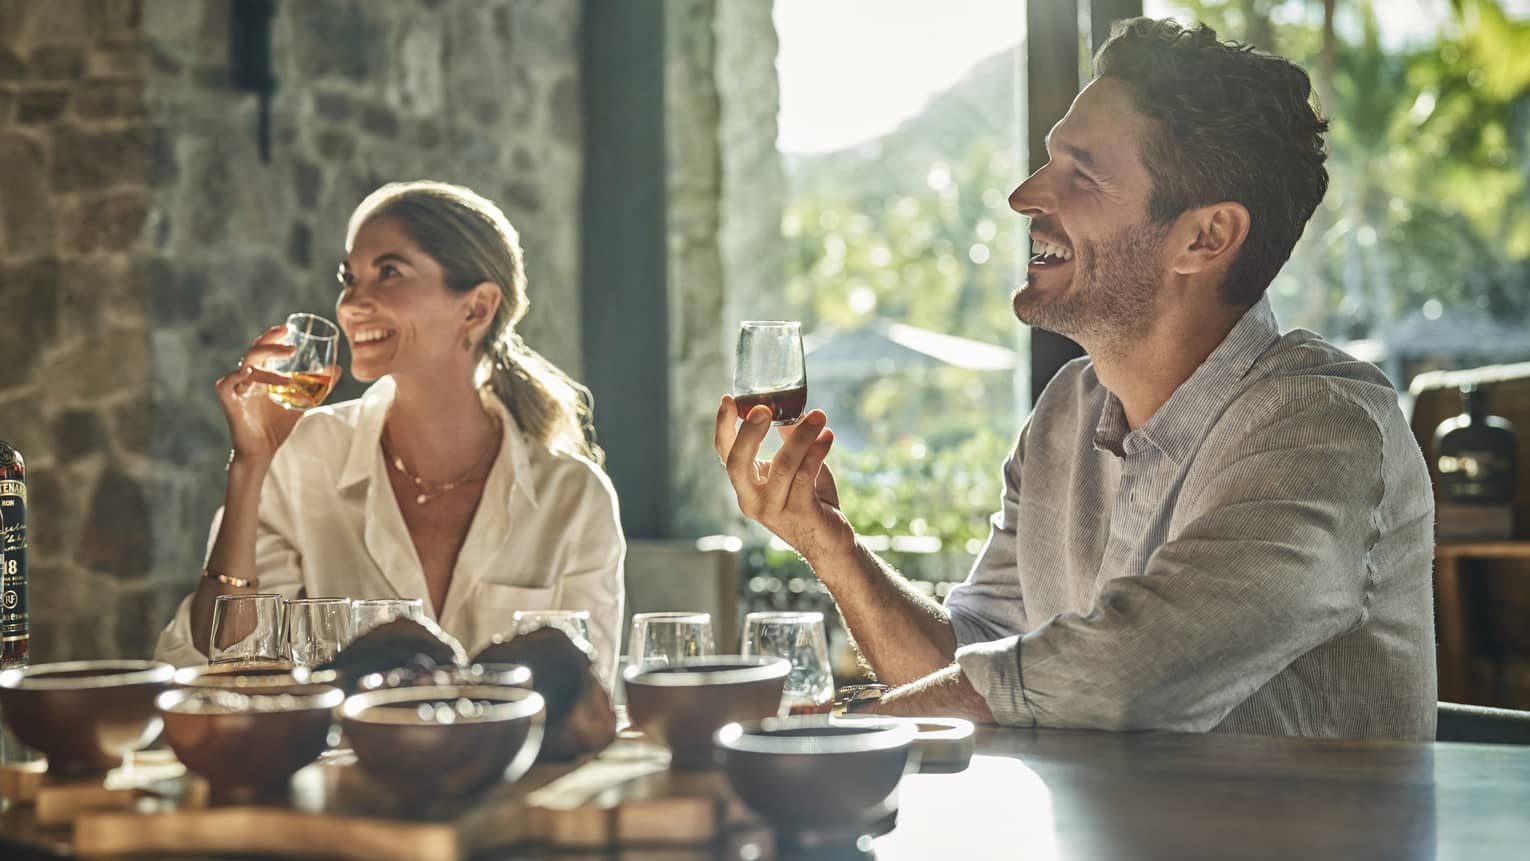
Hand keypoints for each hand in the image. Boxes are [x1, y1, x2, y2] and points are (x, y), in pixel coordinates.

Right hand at [214, 324, 337, 463]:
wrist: (262, 452)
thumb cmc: (276, 428)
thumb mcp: (302, 403)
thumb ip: (318, 388)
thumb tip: (337, 370)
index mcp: (261, 376)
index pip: (263, 349)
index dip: (271, 336)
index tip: (287, 327)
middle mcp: (247, 379)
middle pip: (254, 351)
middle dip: (270, 343)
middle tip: (290, 343)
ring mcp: (237, 390)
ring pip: (246, 366)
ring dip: (267, 366)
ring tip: (287, 373)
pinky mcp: (229, 403)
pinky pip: (225, 384)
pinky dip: (235, 376)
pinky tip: (248, 373)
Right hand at [714, 396, 853, 566]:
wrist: (830, 542)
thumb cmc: (811, 500)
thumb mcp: (796, 466)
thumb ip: (789, 440)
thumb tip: (790, 409)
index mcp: (746, 486)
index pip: (726, 453)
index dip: (724, 427)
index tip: (728, 400)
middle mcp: (752, 500)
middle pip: (738, 464)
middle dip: (749, 433)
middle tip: (764, 408)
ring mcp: (773, 510)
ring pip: (781, 467)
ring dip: (800, 437)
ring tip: (818, 417)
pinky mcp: (799, 515)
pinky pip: (805, 477)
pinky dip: (817, 453)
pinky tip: (827, 437)